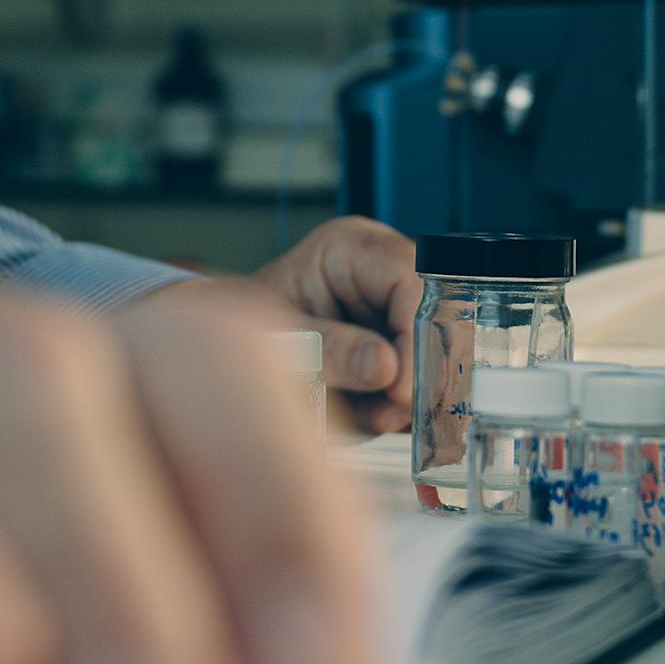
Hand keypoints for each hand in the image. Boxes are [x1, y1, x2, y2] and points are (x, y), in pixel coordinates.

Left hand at [250, 216, 421, 433]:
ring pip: (433, 354)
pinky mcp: (396, 347)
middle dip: (418, 371)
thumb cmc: (245, 324)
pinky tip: (371, 414)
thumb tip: (385, 366)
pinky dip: (399, 406)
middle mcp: (381, 273)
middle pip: (435, 317)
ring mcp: (393, 310)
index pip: (412, 280)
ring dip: (408, 395)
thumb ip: (330, 349)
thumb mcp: (280, 336)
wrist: (229, 343)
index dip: (418, 334)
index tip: (403, 385)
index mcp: (352, 248)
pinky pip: (417, 379)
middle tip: (392, 410)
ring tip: (371, 415)